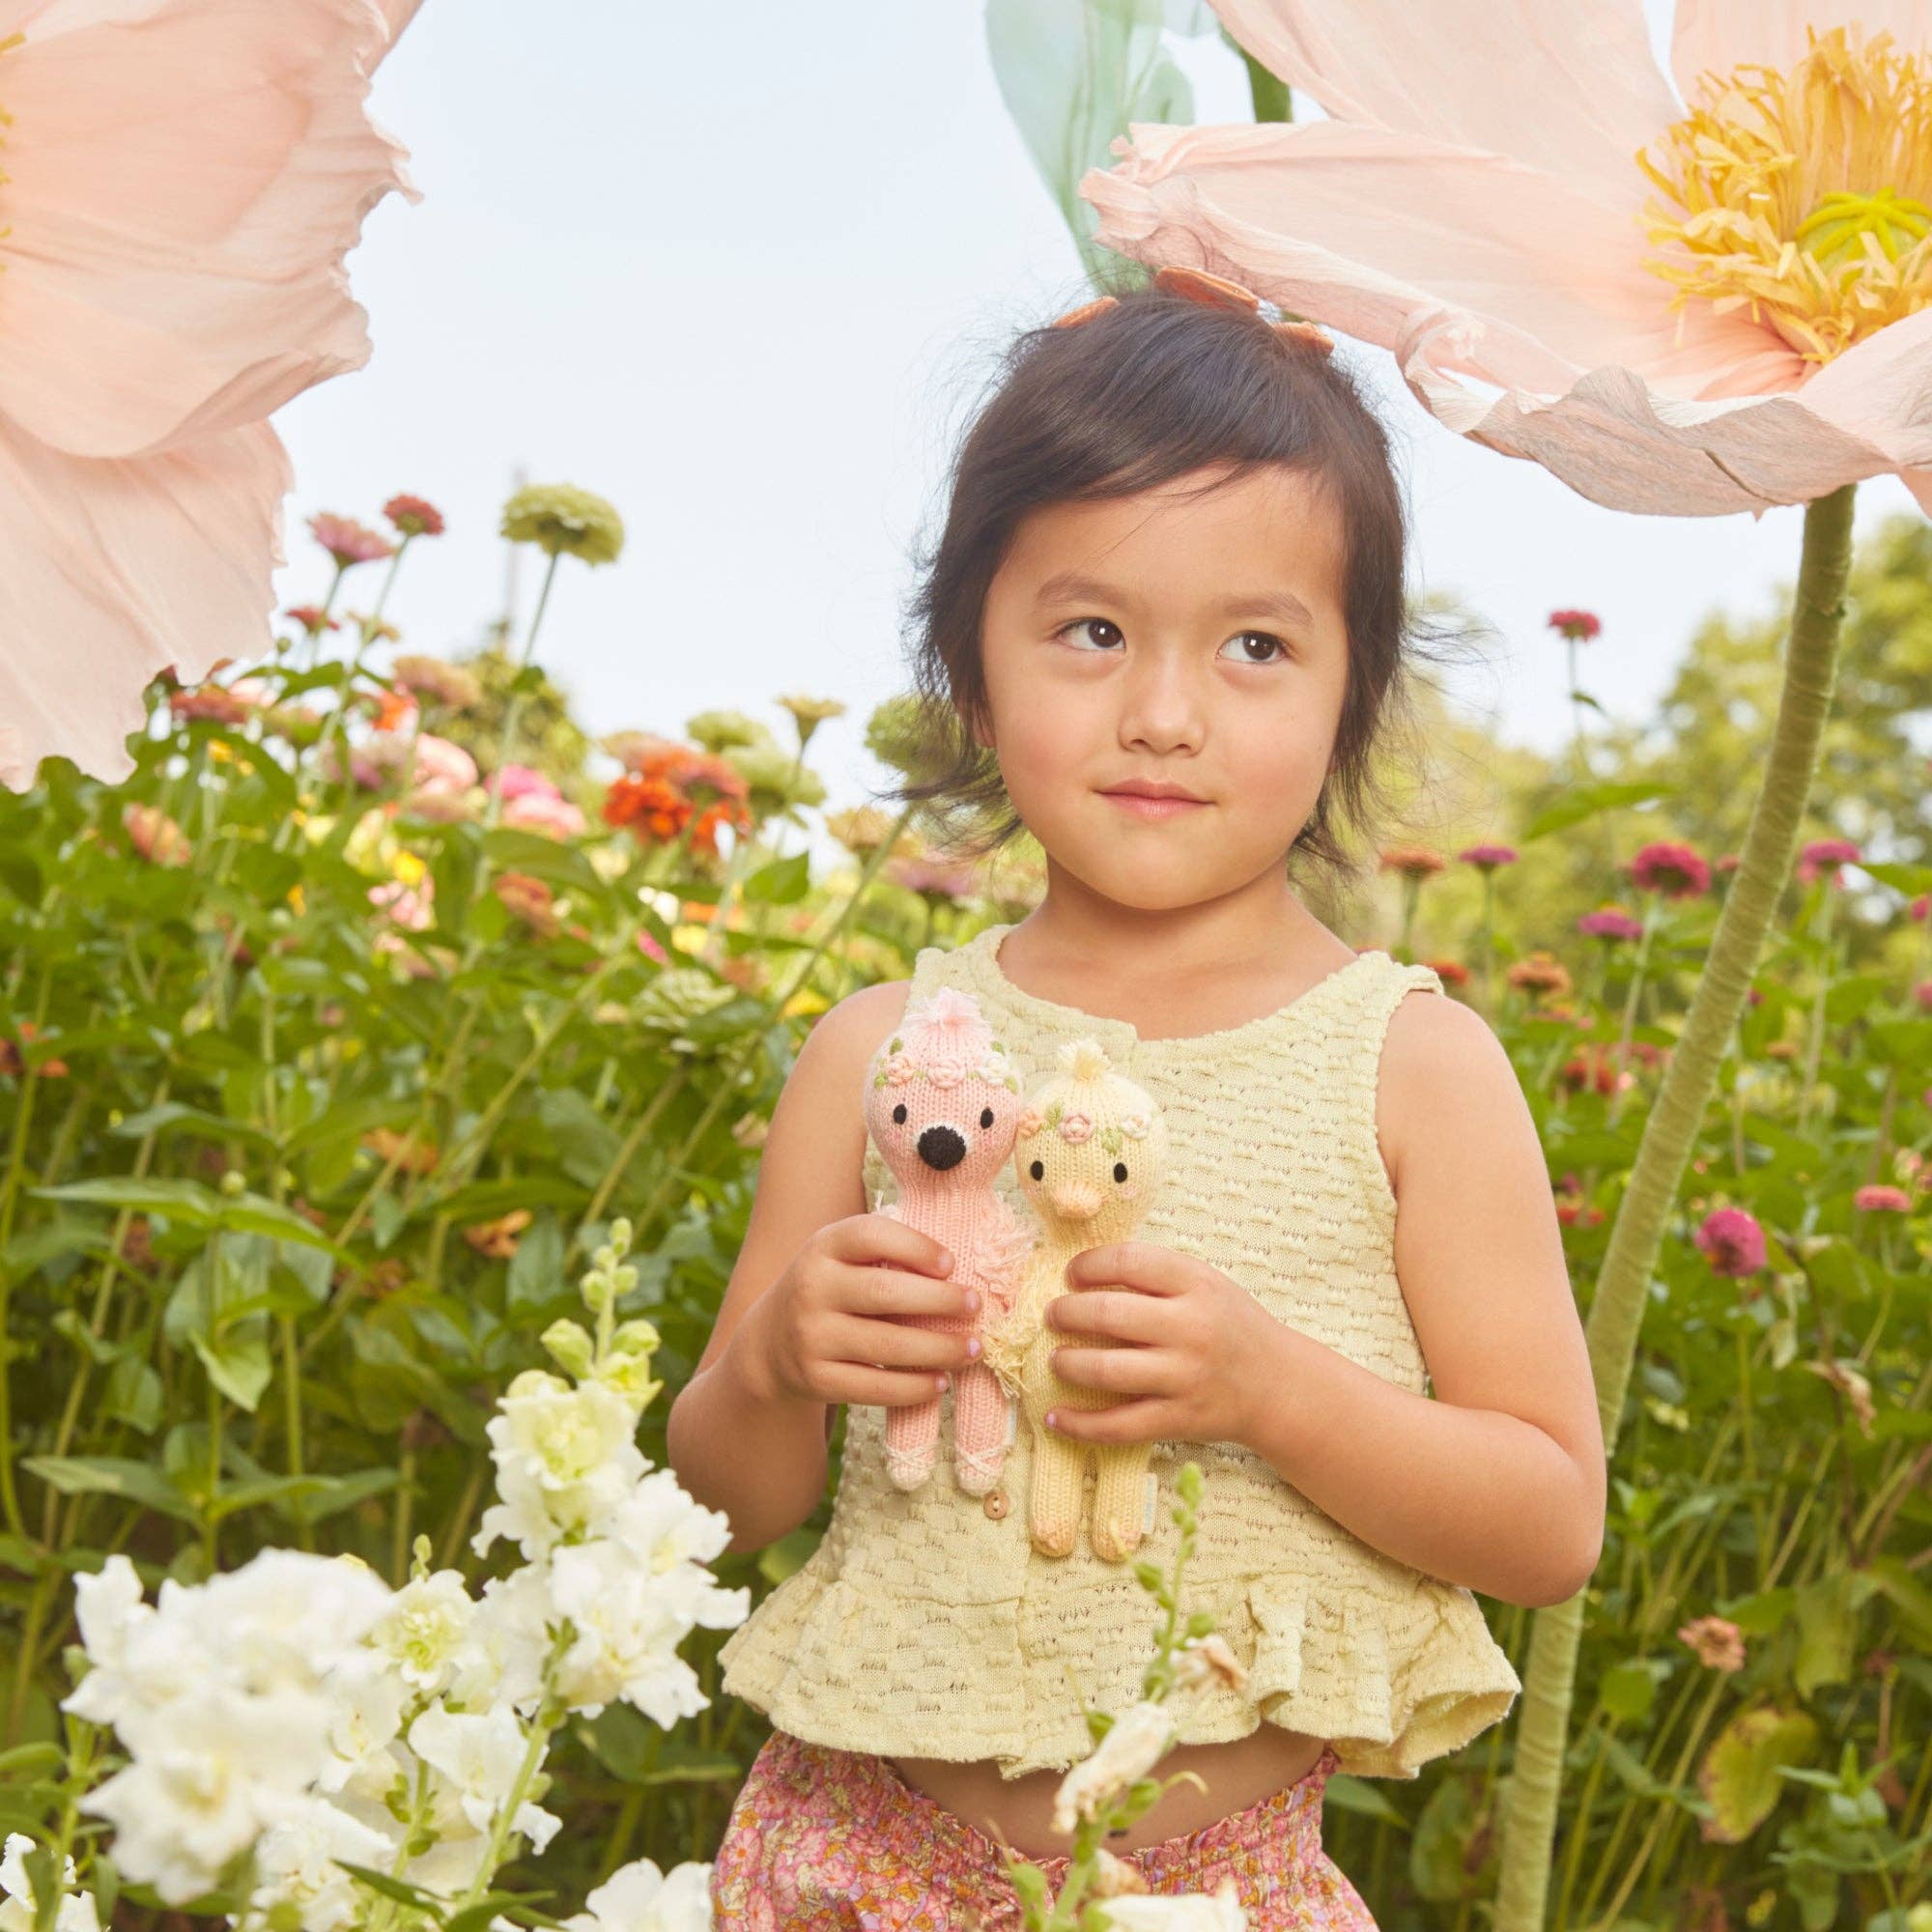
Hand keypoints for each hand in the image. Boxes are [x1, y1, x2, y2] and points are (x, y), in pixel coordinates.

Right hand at [738, 1214, 981, 1411]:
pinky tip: (940, 1382)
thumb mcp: (841, 1256)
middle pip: (885, 1293)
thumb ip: (886, 1253)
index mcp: (823, 1246)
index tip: (951, 1264)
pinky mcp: (816, 1379)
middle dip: (940, 1301)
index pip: (871, 1235)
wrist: (769, 1343)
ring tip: (973, 1349)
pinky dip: (913, 1387)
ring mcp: (811, 1336)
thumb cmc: (829, 1289)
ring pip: (887, 1345)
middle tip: (975, 1306)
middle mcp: (811, 1287)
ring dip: (939, 1349)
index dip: (916, 1246)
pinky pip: (874, 1387)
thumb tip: (956, 1272)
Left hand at [1042, 1241, 1285, 1448]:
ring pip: (1107, 1371)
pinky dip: (1080, 1424)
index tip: (1071, 1275)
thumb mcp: (1206, 1285)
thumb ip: (1156, 1276)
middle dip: (1066, 1313)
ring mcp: (1185, 1377)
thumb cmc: (1231, 1326)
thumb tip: (1084, 1271)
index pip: (1129, 1261)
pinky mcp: (1180, 1419)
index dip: (1089, 1265)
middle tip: (1054, 1315)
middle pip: (1108, 1314)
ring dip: (1067, 1364)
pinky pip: (1118, 1425)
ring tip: (1056, 1359)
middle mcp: (1191, 1328)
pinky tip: (1055, 1417)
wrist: (1278, 1385)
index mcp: (1197, 1285)